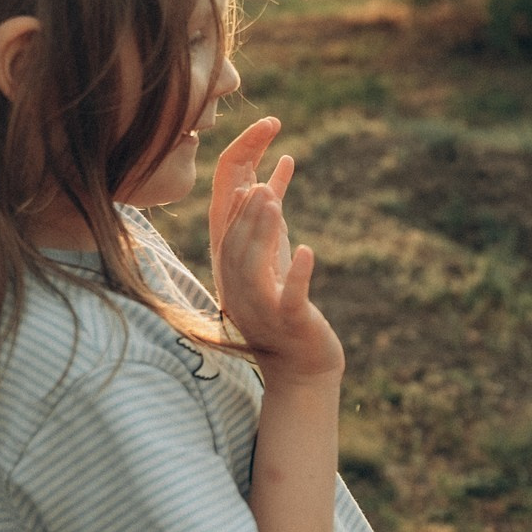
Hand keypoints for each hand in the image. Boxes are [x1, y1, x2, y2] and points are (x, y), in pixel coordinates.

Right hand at [212, 135, 342, 383]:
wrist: (299, 365)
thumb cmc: (284, 305)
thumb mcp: (274, 258)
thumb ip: (268, 221)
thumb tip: (265, 176)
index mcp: (232, 270)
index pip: (222, 227)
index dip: (230, 196)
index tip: (242, 165)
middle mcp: (238, 289)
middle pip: (233, 244)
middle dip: (245, 211)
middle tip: (260, 181)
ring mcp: (261, 309)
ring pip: (252, 266)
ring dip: (261, 232)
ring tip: (274, 201)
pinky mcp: (289, 323)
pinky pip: (289, 298)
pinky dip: (298, 274)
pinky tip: (309, 251)